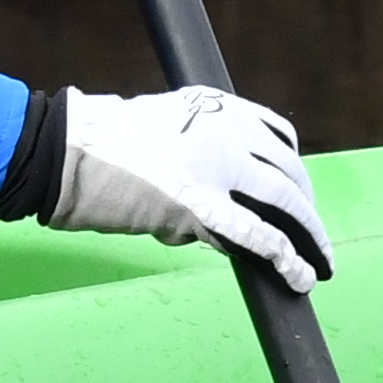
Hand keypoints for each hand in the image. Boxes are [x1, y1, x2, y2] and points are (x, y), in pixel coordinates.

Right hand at [44, 83, 330, 292]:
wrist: (64, 148)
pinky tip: (298, 276)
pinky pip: (258, 236)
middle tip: (313, 234)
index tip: (296, 192)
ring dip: (310, 236)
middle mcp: (226, 130)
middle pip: (288, 171)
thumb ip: (198, 144)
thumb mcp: (163, 122)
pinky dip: (286, 258)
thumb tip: (219, 191)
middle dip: (306, 208)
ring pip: (286, 202)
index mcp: (217, 105)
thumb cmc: (99, 140)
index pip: (277, 137)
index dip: (292, 170)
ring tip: (318, 264)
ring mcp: (217, 167)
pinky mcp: (200, 207)